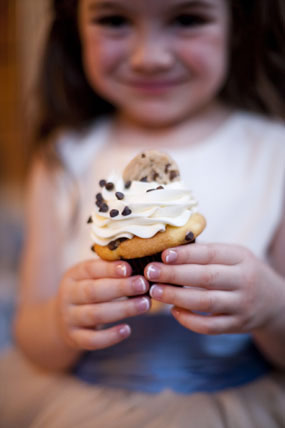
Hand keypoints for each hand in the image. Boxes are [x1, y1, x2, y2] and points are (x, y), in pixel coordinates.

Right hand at [56, 259, 149, 349]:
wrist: (62, 320)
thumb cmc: (88, 291)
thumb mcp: (92, 276)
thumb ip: (109, 269)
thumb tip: (138, 261)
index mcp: (74, 275)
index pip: (90, 269)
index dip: (109, 269)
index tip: (129, 268)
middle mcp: (68, 295)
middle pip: (93, 291)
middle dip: (120, 288)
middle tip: (142, 285)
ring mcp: (69, 318)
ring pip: (95, 314)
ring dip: (122, 309)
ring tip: (145, 304)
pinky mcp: (75, 338)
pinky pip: (92, 340)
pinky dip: (110, 336)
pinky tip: (127, 329)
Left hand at [145, 243, 282, 334]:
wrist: (273, 301)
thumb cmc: (242, 272)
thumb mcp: (234, 256)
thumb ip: (206, 253)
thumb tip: (168, 250)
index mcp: (241, 257)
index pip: (211, 254)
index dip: (186, 254)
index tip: (164, 255)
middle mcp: (244, 280)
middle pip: (206, 277)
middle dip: (175, 274)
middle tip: (150, 272)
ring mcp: (241, 305)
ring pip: (206, 302)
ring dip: (177, 297)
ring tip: (155, 291)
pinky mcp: (237, 325)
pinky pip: (210, 326)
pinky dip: (190, 320)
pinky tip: (174, 311)